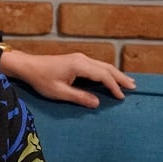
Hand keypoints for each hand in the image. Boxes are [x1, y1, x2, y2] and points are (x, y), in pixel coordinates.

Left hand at [0, 49, 134, 108]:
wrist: (28, 66)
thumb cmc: (41, 79)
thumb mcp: (59, 92)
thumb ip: (79, 97)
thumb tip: (97, 103)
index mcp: (79, 65)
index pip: (103, 75)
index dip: (114, 86)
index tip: (121, 97)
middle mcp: (82, 59)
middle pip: (107, 68)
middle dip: (120, 77)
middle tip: (134, 87)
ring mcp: (80, 58)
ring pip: (103, 65)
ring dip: (115, 74)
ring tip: (127, 82)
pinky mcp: (76, 60)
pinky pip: (96, 66)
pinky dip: (106, 72)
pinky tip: (111, 77)